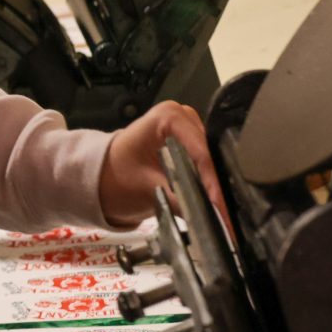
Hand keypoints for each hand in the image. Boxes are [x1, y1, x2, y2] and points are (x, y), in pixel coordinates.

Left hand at [95, 101, 229, 228]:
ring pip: (214, 160)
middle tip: (230, 214)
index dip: (211, 179)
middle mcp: (184, 116)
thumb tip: (208, 214)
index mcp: (168, 116)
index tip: (220, 205)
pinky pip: (208, 165)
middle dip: (219, 185)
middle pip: (210, 154)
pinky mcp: (192, 145)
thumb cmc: (115, 177)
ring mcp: (189, 129)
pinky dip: (212, 185)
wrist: (102, 179)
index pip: (199, 150)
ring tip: (228, 213)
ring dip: (220, 187)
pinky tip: (221, 205)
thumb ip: (177, 199)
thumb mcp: (145, 188)